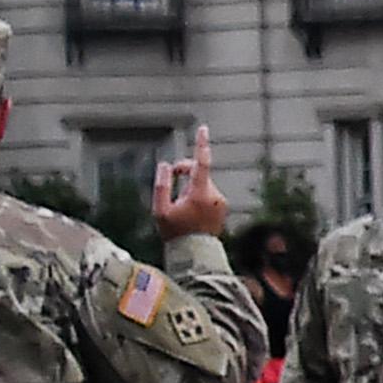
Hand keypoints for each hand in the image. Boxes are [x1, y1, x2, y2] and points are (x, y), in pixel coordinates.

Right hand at [152, 125, 229, 242]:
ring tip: (181, 204)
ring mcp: (221, 202)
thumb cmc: (175, 233)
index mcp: (200, 194)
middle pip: (199, 171)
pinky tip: (190, 210)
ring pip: (203, 183)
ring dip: (191, 186)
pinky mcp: (222, 207)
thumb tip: (165, 166)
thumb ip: (162, 185)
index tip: (203, 129)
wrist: (195, 253)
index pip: (202, 163)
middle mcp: (215, 195)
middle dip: (185, 171)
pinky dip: (198, 195)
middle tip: (172, 176)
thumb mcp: (160, 210)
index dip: (201, 144)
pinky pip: (208, 193)